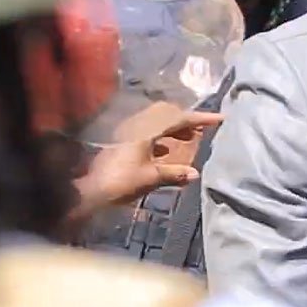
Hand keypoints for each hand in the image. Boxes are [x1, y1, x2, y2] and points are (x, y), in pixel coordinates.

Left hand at [76, 106, 223, 211]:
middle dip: (185, 120)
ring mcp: (127, 133)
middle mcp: (136, 126)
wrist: (86, 191)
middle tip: (202, 129)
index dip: (200, 118)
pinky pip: (147, 133)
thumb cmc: (120, 182)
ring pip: (155, 123)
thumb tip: (195, 174)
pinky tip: (166, 151)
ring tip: (189, 140)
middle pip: (166, 115)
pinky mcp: (121, 143)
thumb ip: (174, 173)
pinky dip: (161, 138)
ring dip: (173, 129)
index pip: (178, 119)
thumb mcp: (151, 178)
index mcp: (145, 130)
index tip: (220, 118)